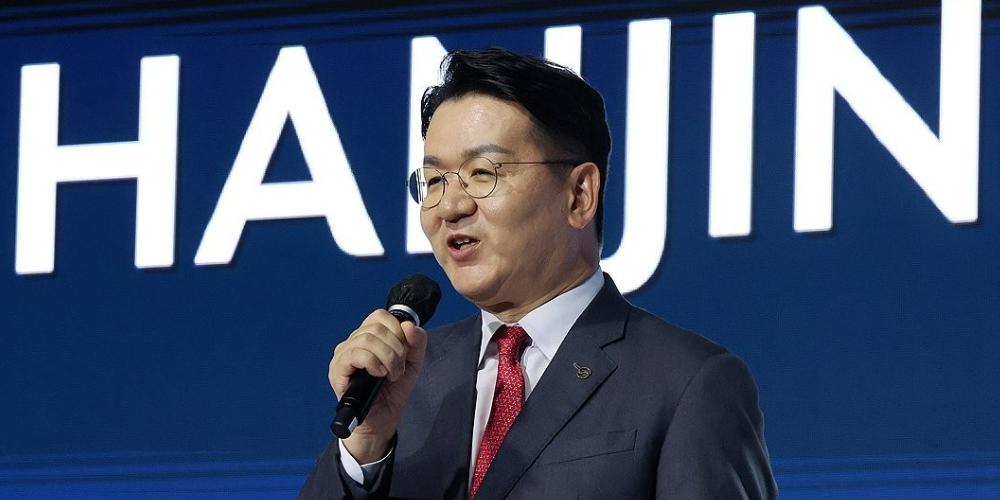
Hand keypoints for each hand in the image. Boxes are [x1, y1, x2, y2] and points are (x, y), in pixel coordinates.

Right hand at [328, 309, 427, 462]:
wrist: (383, 419)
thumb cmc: (393, 390)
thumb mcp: (413, 363)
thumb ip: (417, 342)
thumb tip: (409, 325)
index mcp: (368, 336)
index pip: (380, 316)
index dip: (398, 331)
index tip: (404, 352)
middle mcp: (353, 341)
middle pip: (376, 327)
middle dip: (396, 349)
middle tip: (399, 369)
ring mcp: (343, 355)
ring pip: (366, 339)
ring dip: (387, 358)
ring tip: (391, 375)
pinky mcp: (337, 370)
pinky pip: (355, 354)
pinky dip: (373, 362)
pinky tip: (379, 375)